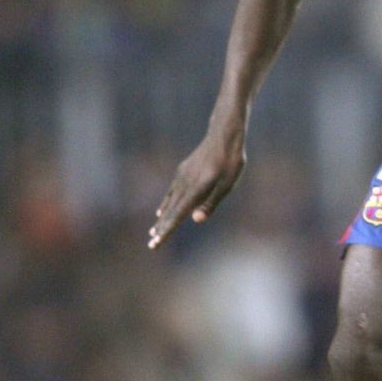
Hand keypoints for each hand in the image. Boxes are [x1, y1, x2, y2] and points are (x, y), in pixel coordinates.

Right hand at [147, 132, 245, 247]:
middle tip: (151, 245)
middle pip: (170, 211)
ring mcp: (182, 177)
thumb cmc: (230, 162)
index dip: (166, 230)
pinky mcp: (182, 171)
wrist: (223, 135)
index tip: (155, 243)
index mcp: (196, 189)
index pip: (177, 215)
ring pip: (169, 202)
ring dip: (162, 218)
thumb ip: (210, 203)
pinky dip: (165, 204)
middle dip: (161, 229)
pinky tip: (160, 211)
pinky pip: (171, 192)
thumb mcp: (227, 184)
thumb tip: (195, 220)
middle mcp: (185, 184)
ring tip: (153, 231)